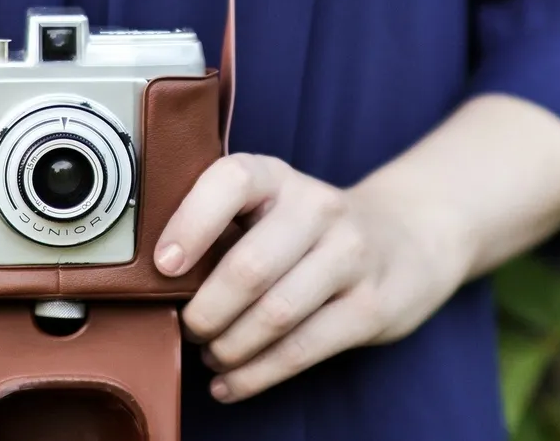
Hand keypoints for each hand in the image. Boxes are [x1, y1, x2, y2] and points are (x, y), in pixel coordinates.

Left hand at [153, 153, 467, 402]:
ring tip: (214, 354)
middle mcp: (319, 208)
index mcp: (279, 178)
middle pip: (250, 266)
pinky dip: (256, 376)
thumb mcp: (270, 209)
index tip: (164, 265)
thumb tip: (153, 280)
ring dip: (230, 348)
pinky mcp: (371, 304)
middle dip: (206, 312)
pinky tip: (232, 382)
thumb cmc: (311, 232)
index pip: (233, 180)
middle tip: (190, 328)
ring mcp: (352, 255)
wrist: (407, 238)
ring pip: (275, 315)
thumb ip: (220, 229)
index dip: (191, 222)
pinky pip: (302, 349)